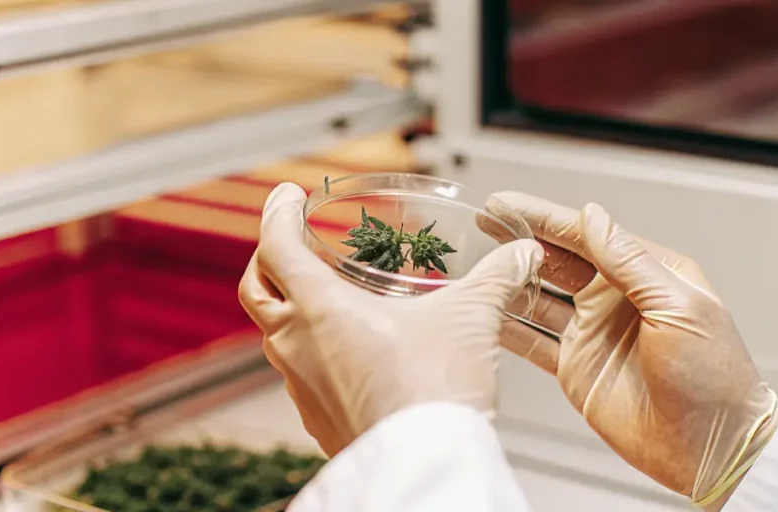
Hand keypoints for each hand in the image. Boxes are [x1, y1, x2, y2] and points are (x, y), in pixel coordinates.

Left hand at [238, 183, 543, 455]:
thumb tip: (521, 255)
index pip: (276, 245)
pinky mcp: (317, 418)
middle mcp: (297, 345)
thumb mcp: (470, 318)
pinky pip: (299, 375)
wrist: (425, 463)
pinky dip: (311, 351)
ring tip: (326, 298)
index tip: (287, 197)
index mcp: (320, 308)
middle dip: (267, 259)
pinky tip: (347, 353)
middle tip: (289, 242)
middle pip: (256, 289)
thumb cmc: (434, 392)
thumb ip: (496, 278)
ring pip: (276, 335)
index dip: (277, 213)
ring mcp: (302, 386)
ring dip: (291, 308)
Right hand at [493, 192, 777, 505]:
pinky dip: (507, 327)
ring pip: (538, 297)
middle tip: (484, 220)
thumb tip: (593, 216)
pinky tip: (484, 313)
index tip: (507, 204)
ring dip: (510, 280)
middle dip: (520, 240)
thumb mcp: (677, 306)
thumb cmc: (714, 376)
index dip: (545, 218)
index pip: (588, 235)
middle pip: (557, 260)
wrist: (713, 448)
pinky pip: (532, 341)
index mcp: (647, 275)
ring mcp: (593, 333)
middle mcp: (615, 299)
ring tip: (478, 264)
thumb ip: (629, 261)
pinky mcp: (576, 367)